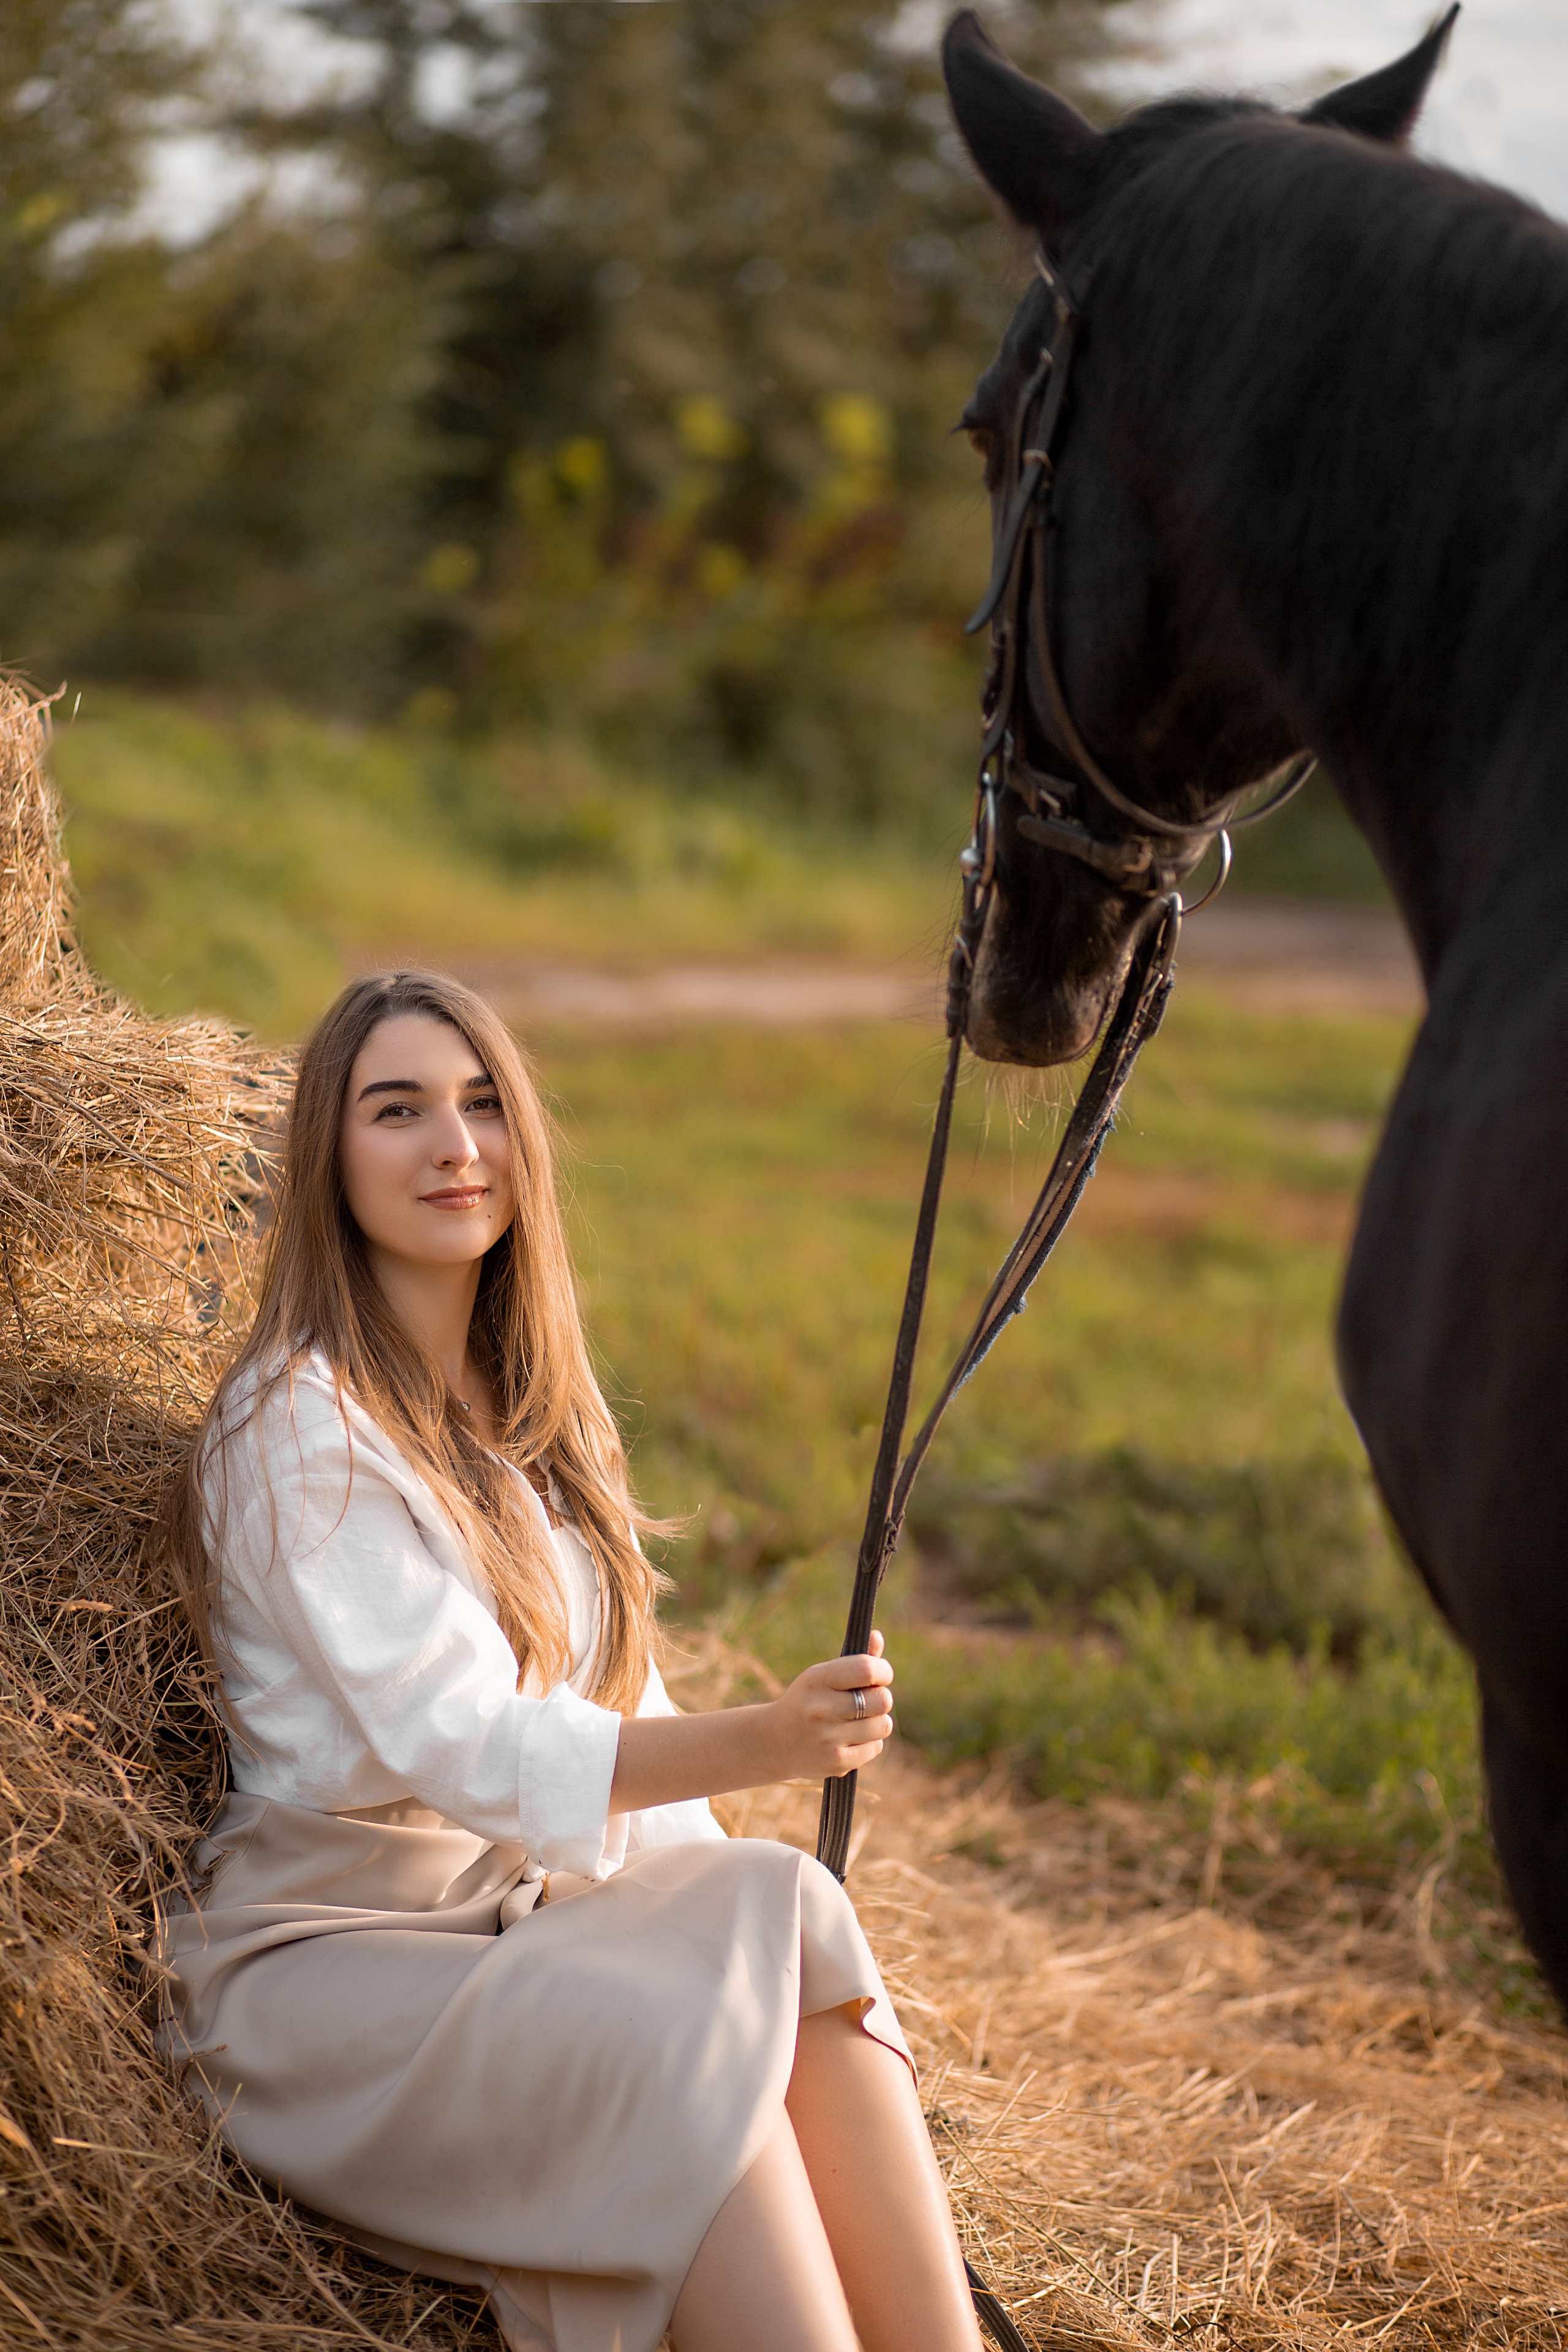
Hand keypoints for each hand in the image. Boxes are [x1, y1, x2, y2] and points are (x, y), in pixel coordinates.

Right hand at [764, 1630, 893, 1781]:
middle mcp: (821, 1708)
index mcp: (817, 1679)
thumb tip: (877, 1636)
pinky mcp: (836, 1762)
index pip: (866, 1669)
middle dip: (880, 1698)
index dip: (883, 1671)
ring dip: (877, 1722)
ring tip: (860, 1721)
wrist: (775, 1742)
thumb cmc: (807, 1701)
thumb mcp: (822, 1676)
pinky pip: (876, 1747)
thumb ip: (854, 1660)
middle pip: (882, 1700)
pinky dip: (870, 1743)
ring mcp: (828, 1737)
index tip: (880, 1675)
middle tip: (868, 1700)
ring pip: (883, 1725)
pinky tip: (851, 1739)